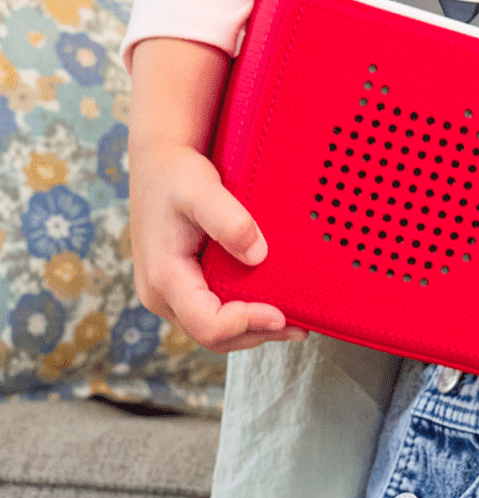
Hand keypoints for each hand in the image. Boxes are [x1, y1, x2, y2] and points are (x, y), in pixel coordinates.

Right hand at [129, 38, 306, 352]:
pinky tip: (272, 305)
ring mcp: (172, 292)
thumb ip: (228, 220)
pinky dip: (243, 315)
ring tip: (294, 322)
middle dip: (256, 333)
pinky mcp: (184, 285)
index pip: (206, 323)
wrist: (159, 161)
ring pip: (214, 329)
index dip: (246, 324)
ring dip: (253, 330)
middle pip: (212, 336)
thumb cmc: (176, 173)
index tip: (280, 314)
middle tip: (299, 326)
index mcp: (163, 277)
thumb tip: (258, 254)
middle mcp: (162, 293)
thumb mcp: (200, 188)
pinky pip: (214, 312)